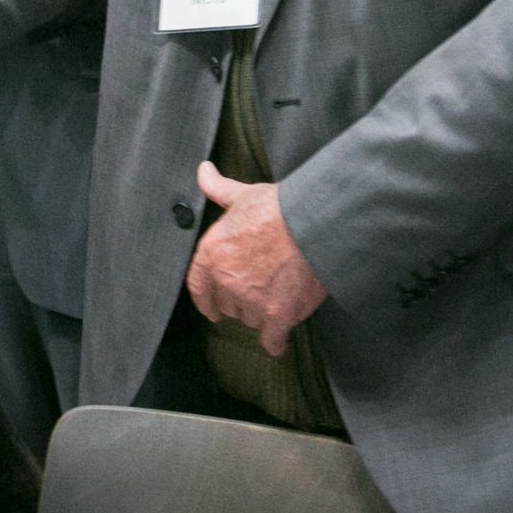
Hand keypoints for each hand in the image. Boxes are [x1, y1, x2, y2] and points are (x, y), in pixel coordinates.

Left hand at [183, 164, 328, 356]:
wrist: (314, 223)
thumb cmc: (279, 206)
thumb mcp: (243, 195)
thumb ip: (218, 189)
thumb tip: (203, 171)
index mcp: (212, 253)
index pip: (198, 287)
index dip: (205, 300)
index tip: (210, 309)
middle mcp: (226, 281)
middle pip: (228, 305)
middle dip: (241, 301)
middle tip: (259, 291)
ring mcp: (251, 300)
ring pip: (250, 319)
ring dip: (261, 314)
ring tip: (277, 298)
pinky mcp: (277, 315)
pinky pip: (271, 339)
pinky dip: (275, 341)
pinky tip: (278, 341)